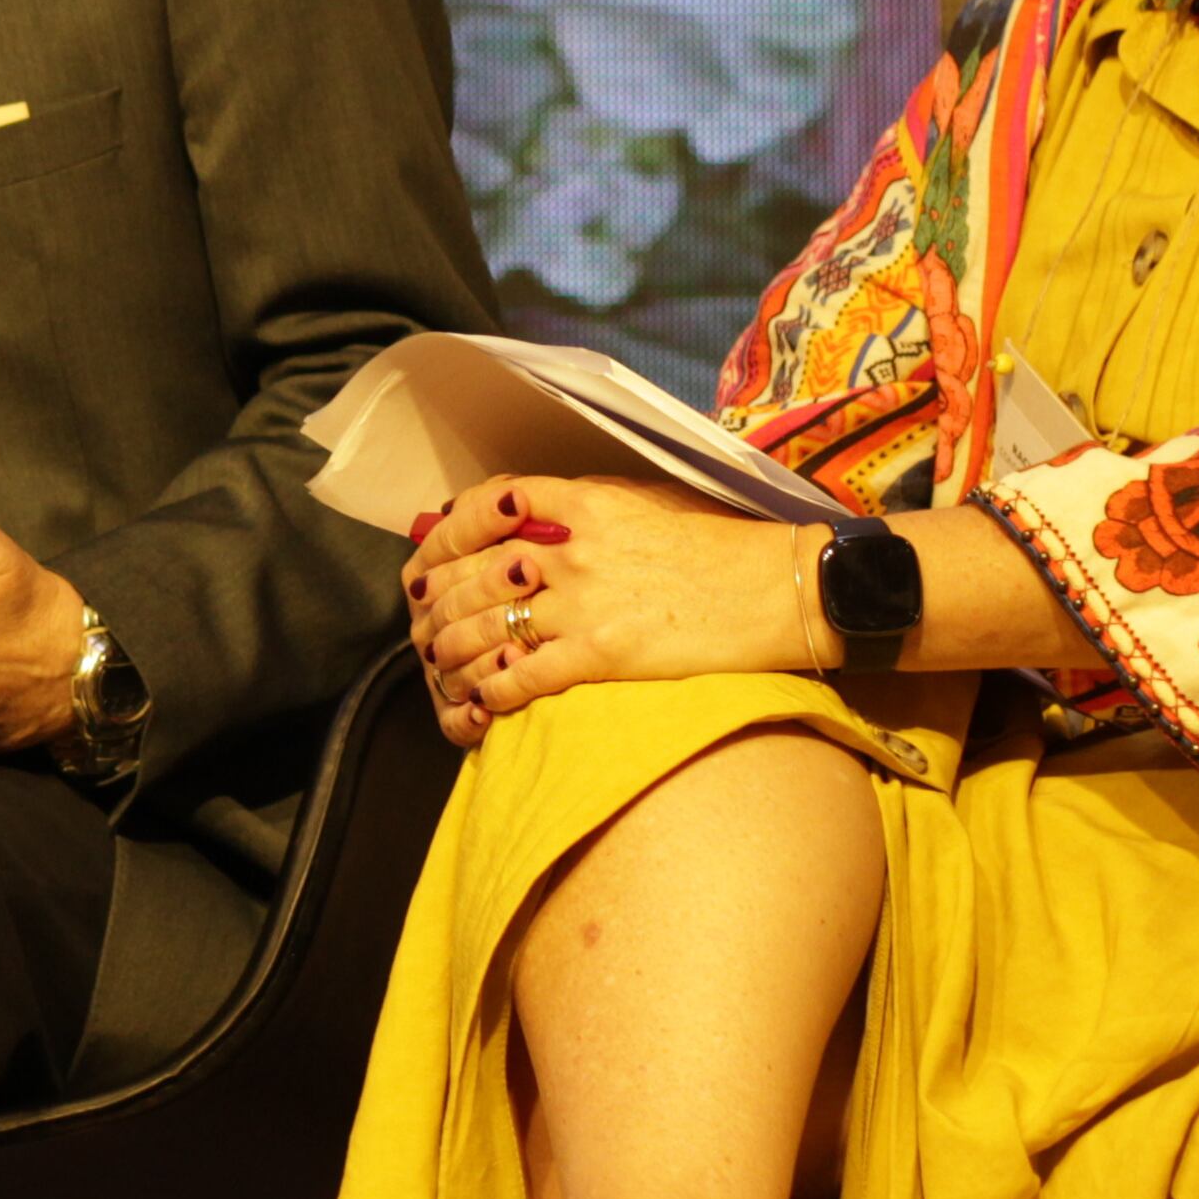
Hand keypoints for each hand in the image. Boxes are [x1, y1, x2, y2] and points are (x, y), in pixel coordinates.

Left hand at [409, 476, 824, 741]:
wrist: (775, 590)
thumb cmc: (717, 544)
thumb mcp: (644, 499)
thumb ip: (581, 505)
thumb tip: (526, 513)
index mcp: (582, 502)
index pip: (487, 506)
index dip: (447, 533)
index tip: (433, 552)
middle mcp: (571, 548)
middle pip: (471, 572)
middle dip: (436, 600)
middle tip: (423, 618)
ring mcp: (582, 603)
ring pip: (485, 627)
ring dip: (452, 649)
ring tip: (441, 662)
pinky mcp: (599, 656)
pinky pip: (521, 677)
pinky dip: (492, 691)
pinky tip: (483, 699)